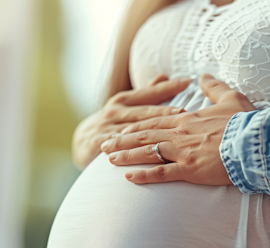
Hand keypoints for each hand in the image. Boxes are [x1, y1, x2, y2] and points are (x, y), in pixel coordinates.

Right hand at [71, 75, 190, 168]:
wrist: (81, 142)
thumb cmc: (111, 123)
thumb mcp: (126, 105)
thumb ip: (146, 93)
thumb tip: (164, 76)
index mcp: (124, 101)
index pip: (149, 93)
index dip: (168, 87)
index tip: (188, 81)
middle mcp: (115, 112)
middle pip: (144, 111)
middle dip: (163, 111)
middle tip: (183, 111)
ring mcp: (106, 127)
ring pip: (132, 129)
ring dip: (150, 130)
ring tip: (168, 130)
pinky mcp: (98, 143)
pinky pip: (116, 146)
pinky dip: (128, 147)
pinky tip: (141, 149)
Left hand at [100, 74, 256, 184]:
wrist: (254, 142)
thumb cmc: (245, 122)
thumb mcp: (231, 98)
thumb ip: (214, 87)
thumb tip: (203, 76)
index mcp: (187, 119)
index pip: (155, 121)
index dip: (136, 126)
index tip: (122, 129)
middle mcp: (180, 134)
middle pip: (144, 136)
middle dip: (122, 140)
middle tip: (105, 144)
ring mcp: (183, 152)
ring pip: (147, 152)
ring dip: (126, 156)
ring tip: (109, 160)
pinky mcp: (189, 170)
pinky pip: (161, 173)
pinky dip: (143, 176)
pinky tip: (128, 179)